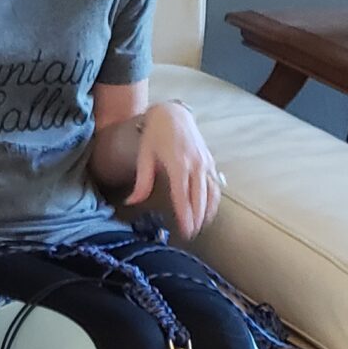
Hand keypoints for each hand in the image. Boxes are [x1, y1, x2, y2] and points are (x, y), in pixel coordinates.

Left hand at [124, 102, 222, 238]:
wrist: (173, 113)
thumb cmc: (155, 134)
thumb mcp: (144, 156)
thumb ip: (141, 181)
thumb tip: (132, 202)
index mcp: (178, 163)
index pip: (183, 195)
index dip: (185, 214)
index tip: (185, 230)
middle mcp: (196, 164)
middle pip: (200, 197)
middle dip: (197, 218)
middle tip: (191, 235)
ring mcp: (206, 162)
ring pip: (212, 192)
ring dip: (208, 211)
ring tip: (201, 226)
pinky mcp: (210, 160)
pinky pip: (215, 184)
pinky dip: (214, 199)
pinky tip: (209, 210)